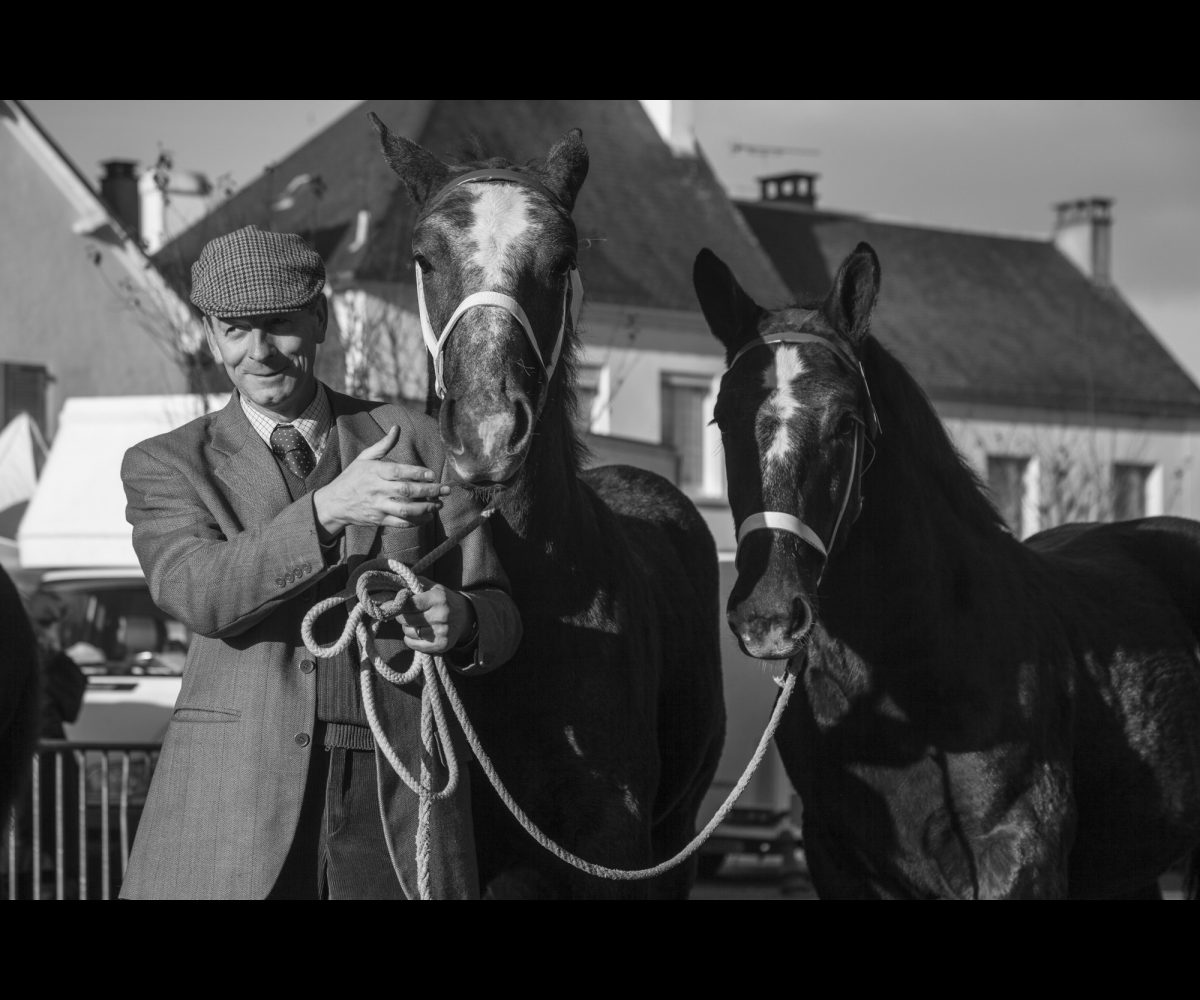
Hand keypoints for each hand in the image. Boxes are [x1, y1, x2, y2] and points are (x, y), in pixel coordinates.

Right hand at [313, 426, 450, 533]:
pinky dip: (416, 522)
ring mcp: (377, 506)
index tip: (432, 474)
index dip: (417, 473)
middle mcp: (376, 489)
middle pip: (406, 491)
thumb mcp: (364, 458)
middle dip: (429, 491)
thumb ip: (383, 445)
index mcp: (374, 472)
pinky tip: (428, 516)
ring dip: (425, 508)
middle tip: (446, 489)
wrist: (333, 503)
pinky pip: (400, 523)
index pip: (398, 472)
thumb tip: (396, 428)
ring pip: (405, 510)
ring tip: (439, 504)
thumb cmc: (352, 477)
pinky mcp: (378, 520)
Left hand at [396, 582, 476, 654]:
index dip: (396, 605)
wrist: (465, 616)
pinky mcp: (441, 645)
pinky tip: (417, 633)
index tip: (388, 605)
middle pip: (406, 619)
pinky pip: (414, 644)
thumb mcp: (433, 587)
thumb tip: (391, 591)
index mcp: (438, 598)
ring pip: (409, 633)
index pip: (409, 604)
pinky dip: (410, 639)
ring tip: (414, 623)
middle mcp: (441, 615)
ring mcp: (442, 632)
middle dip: (401, 616)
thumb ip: (413, 585)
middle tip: (405, 614)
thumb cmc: (443, 599)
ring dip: (407, 628)